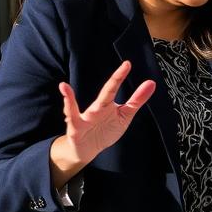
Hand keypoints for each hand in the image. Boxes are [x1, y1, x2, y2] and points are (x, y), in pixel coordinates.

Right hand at [50, 60, 155, 186]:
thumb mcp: (124, 115)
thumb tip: (151, 83)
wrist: (89, 148)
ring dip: (69, 98)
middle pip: (105, 94)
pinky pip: (69, 122)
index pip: (114, 89)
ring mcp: (84, 118)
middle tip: (126, 65)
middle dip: (115, 81)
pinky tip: (61, 111)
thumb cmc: (106, 129)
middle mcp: (96, 108)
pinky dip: (65, 115)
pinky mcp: (75, 130)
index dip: (121, 77)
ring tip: (64, 87)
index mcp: (107, 105)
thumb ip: (136, 100)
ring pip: (76, 108)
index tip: (128, 63)